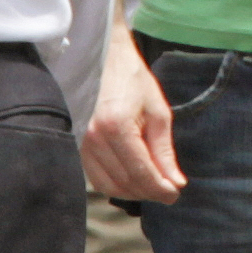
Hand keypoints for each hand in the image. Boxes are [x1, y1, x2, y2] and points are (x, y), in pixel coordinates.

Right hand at [82, 30, 183, 202]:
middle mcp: (93, 138)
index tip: (175, 194)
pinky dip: (116, 184)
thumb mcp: (158, 112)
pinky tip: (132, 178)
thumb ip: (164, 151)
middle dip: (149, 192)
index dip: (160, 189)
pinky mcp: (76, 146)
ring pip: (108, 185)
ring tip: (152, 186)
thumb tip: (175, 183)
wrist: (102, 58)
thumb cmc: (133, 80)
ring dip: (133, 192)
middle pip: (125, 182)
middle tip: (168, 190)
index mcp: (116, 126)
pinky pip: (96, 177)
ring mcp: (80, 143)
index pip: (141, 172)